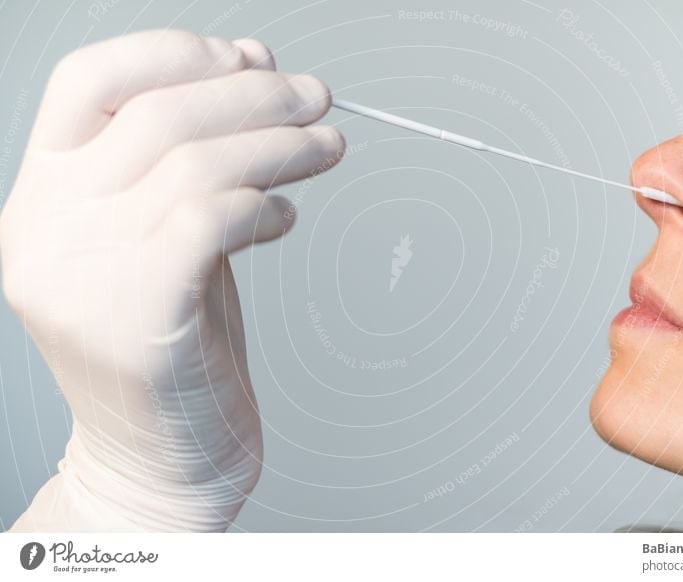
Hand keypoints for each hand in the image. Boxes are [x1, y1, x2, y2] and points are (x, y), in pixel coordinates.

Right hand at [1, 29, 344, 530]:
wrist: (161, 460)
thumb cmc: (174, 345)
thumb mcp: (167, 236)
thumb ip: (196, 161)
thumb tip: (253, 65)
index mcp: (42, 197)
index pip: (90, 81)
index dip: (175, 53)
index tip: (249, 57)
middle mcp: (45, 228)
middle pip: (157, 114)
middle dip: (255, 95)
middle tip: (318, 98)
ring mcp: (81, 274)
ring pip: (194, 163)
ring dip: (280, 145)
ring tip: (329, 147)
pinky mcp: (135, 316)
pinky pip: (210, 220)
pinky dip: (265, 204)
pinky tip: (288, 216)